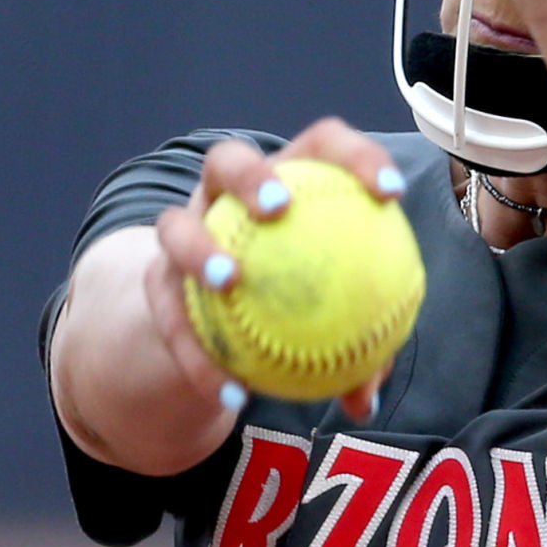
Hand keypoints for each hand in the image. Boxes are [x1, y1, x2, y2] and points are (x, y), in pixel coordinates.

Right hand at [150, 119, 405, 421]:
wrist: (218, 328)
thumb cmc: (298, 308)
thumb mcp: (333, 323)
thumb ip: (353, 352)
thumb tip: (367, 399)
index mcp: (286, 182)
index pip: (323, 147)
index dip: (357, 157)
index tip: (391, 194)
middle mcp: (225, 197)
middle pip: (227, 159)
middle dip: (250, 174)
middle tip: (279, 206)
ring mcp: (184, 232)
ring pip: (174, 224)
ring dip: (198, 248)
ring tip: (228, 281)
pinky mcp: (155, 280)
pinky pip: (169, 312)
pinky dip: (197, 353)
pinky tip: (228, 392)